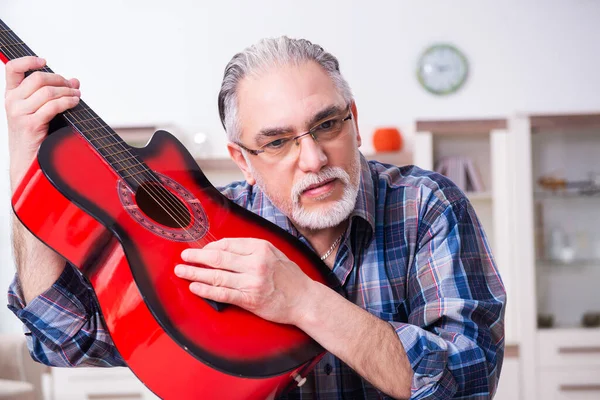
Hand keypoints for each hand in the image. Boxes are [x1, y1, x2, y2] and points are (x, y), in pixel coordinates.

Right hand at [4, 56, 80, 190]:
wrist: (27, 162)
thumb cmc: (36, 136)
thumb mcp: (40, 111)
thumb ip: (54, 94)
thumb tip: (74, 81)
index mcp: (11, 95)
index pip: (13, 68)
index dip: (28, 60)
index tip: (45, 61)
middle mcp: (12, 102)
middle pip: (38, 78)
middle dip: (60, 80)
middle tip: (73, 87)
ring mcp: (19, 113)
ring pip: (48, 92)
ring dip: (68, 92)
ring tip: (77, 96)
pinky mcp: (31, 124)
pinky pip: (53, 106)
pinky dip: (67, 102)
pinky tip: (75, 103)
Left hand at [174, 238, 313, 324]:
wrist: (305, 299)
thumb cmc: (289, 277)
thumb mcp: (274, 253)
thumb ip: (252, 249)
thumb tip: (224, 248)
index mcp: (261, 248)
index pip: (228, 244)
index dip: (210, 247)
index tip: (201, 250)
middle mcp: (255, 263)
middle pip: (218, 258)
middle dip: (197, 257)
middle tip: (183, 257)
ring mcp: (252, 282)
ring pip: (216, 276)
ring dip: (195, 273)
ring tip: (182, 271)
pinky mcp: (249, 299)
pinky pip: (222, 294)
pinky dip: (206, 290)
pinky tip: (194, 287)